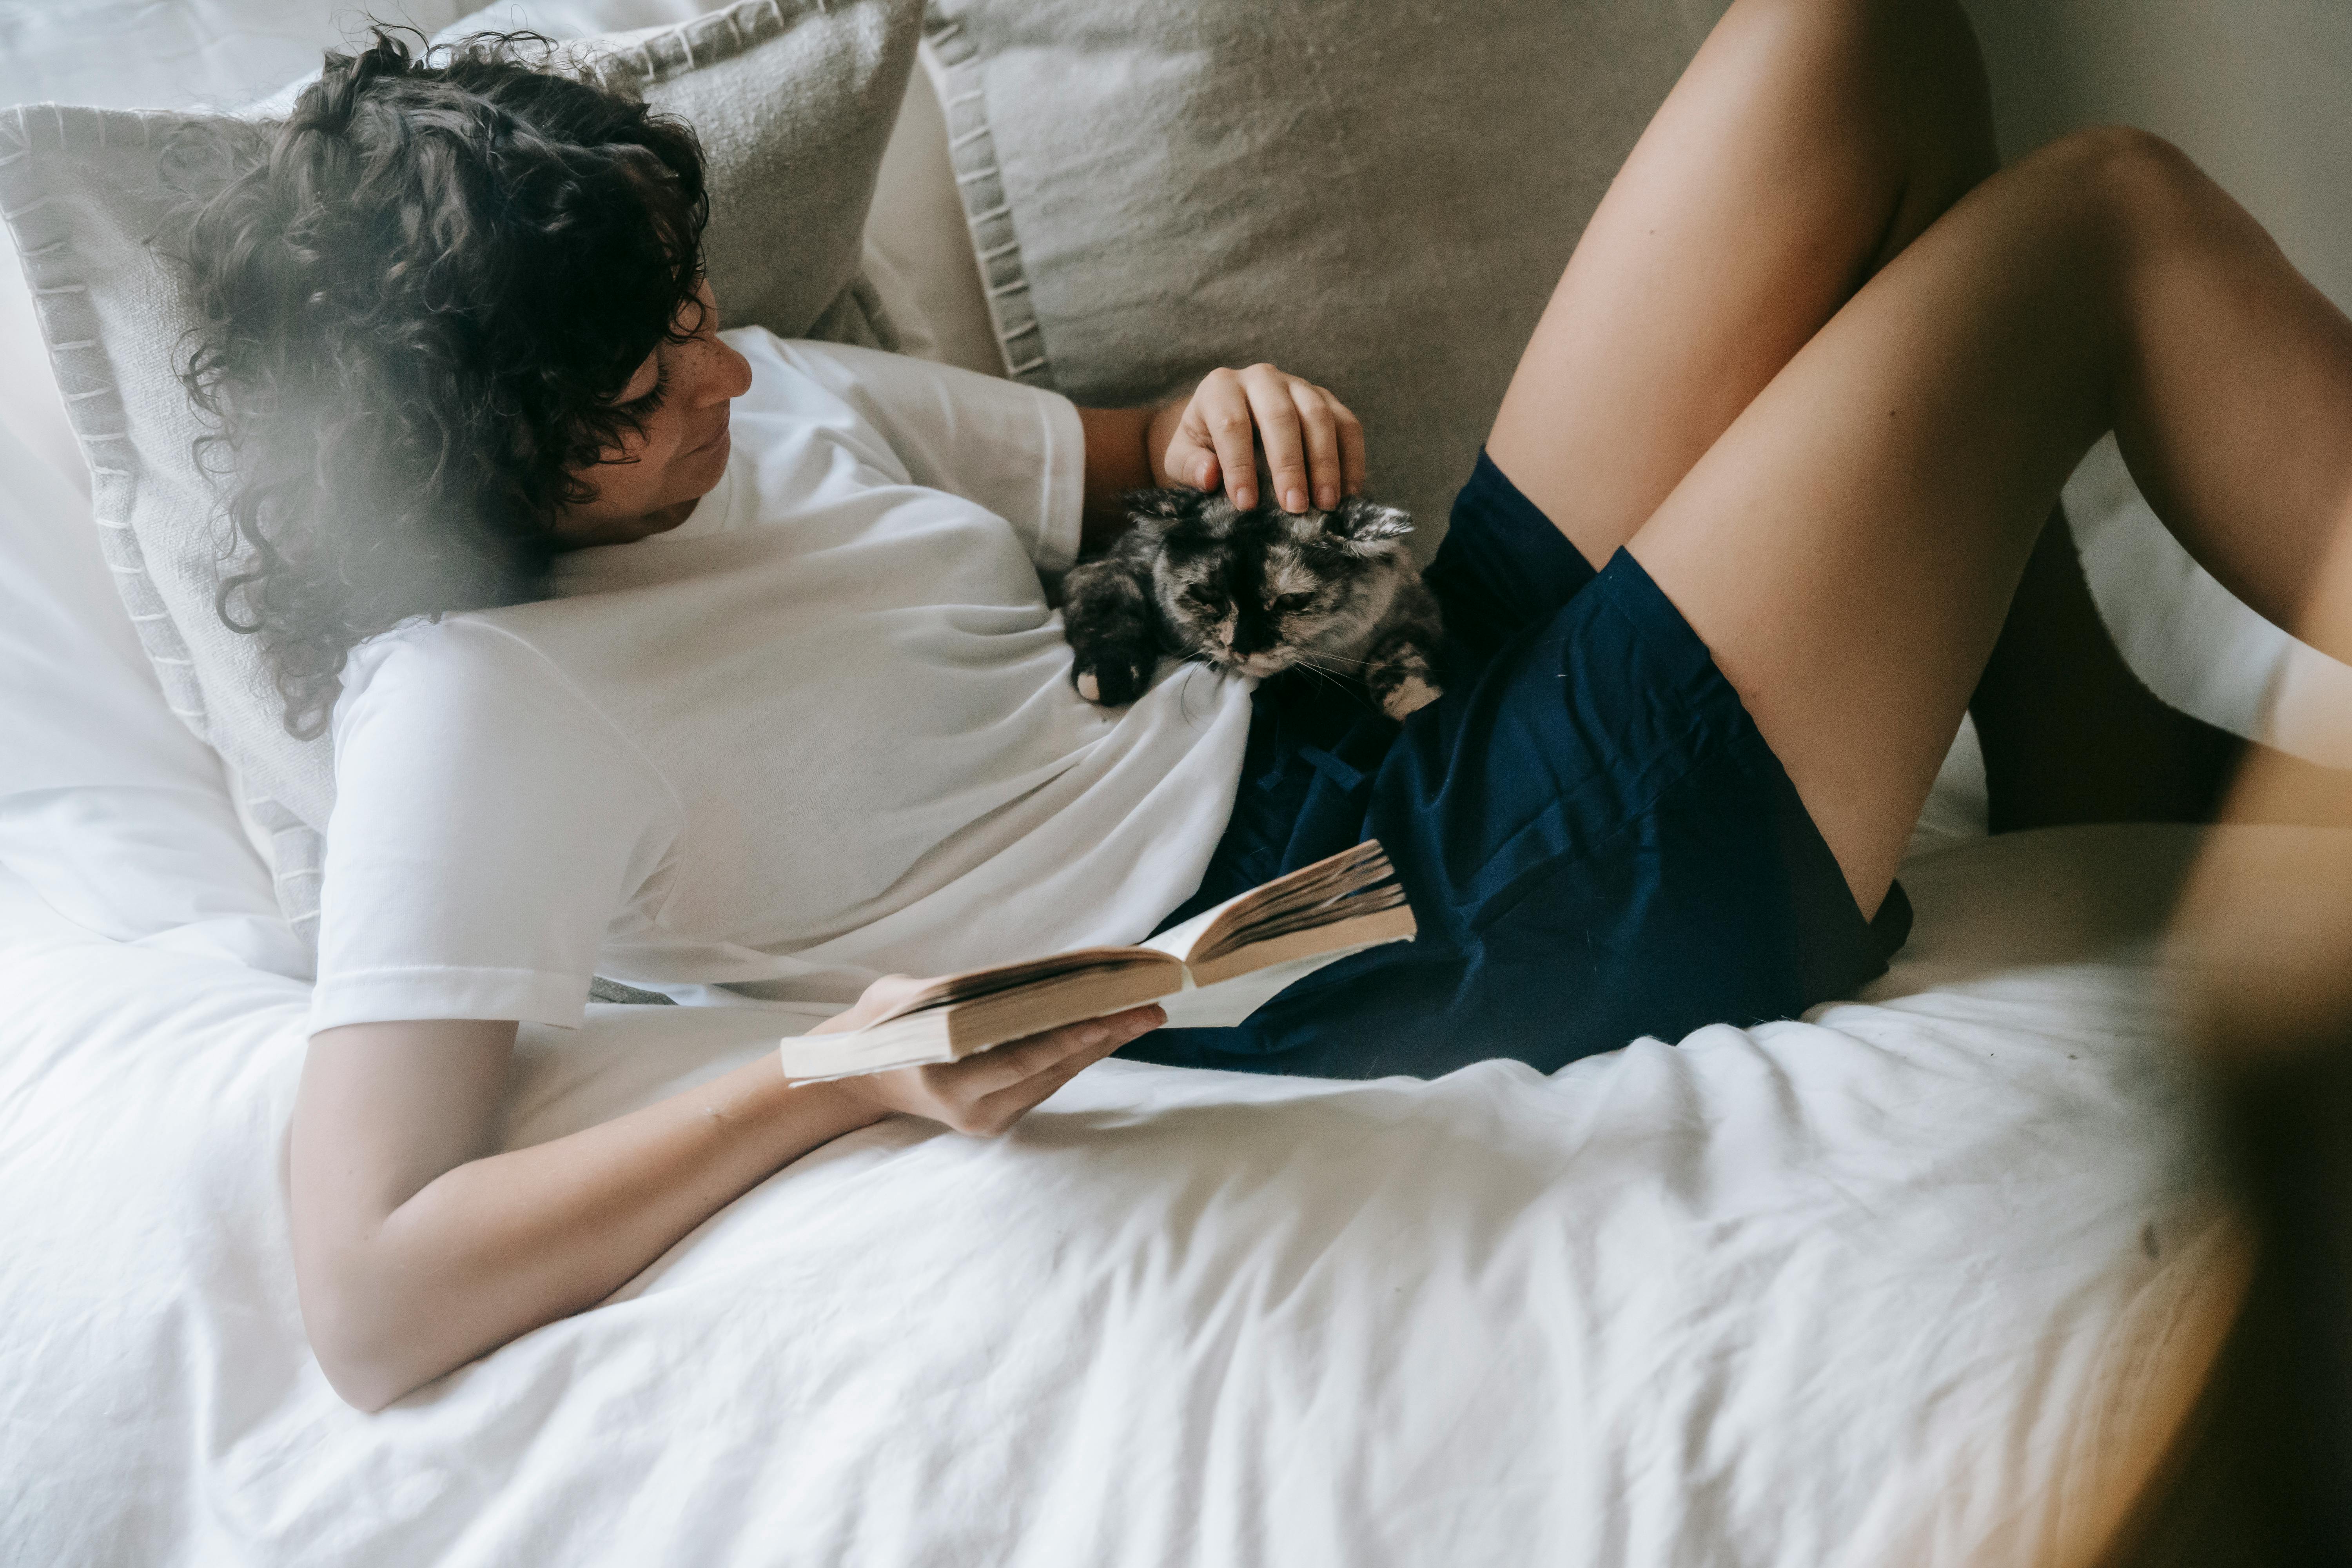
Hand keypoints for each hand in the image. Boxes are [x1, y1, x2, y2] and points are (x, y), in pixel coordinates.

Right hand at [810, 974, 1165, 1136]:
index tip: (1107, 1016)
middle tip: (1149, 1008)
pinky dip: (1077, 1054)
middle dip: (1103, 1036)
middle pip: (1050, 1069)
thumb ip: (949, 993)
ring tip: (1142, 1013)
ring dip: (1100, 1045)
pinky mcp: (998, 1118)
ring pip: (1056, 1076)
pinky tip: (1107, 1029)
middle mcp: (972, 1108)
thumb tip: (1009, 977)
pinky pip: (1046, 1082)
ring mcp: (988, 1118)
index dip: (1066, 1037)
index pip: (1020, 1058)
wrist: (859, 1078)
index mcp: (946, 1081)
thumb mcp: (904, 999)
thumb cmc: (882, 1026)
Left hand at [1147, 363, 1365, 513]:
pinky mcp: (1327, 400)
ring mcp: (1299, 385)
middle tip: (1294, 507)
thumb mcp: (1181, 460)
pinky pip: (1347, 424)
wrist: (1227, 430)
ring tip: (1326, 504)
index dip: (1239, 465)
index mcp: (1220, 388)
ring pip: (1318, 415)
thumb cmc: (1203, 449)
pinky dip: (1352, 458)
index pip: (1231, 424)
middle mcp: (1261, 378)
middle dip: (1289, 465)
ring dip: (1325, 462)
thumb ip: (1189, 467)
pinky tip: (1349, 493)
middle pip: (1280, 416)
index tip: (1246, 505)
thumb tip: (1209, 475)